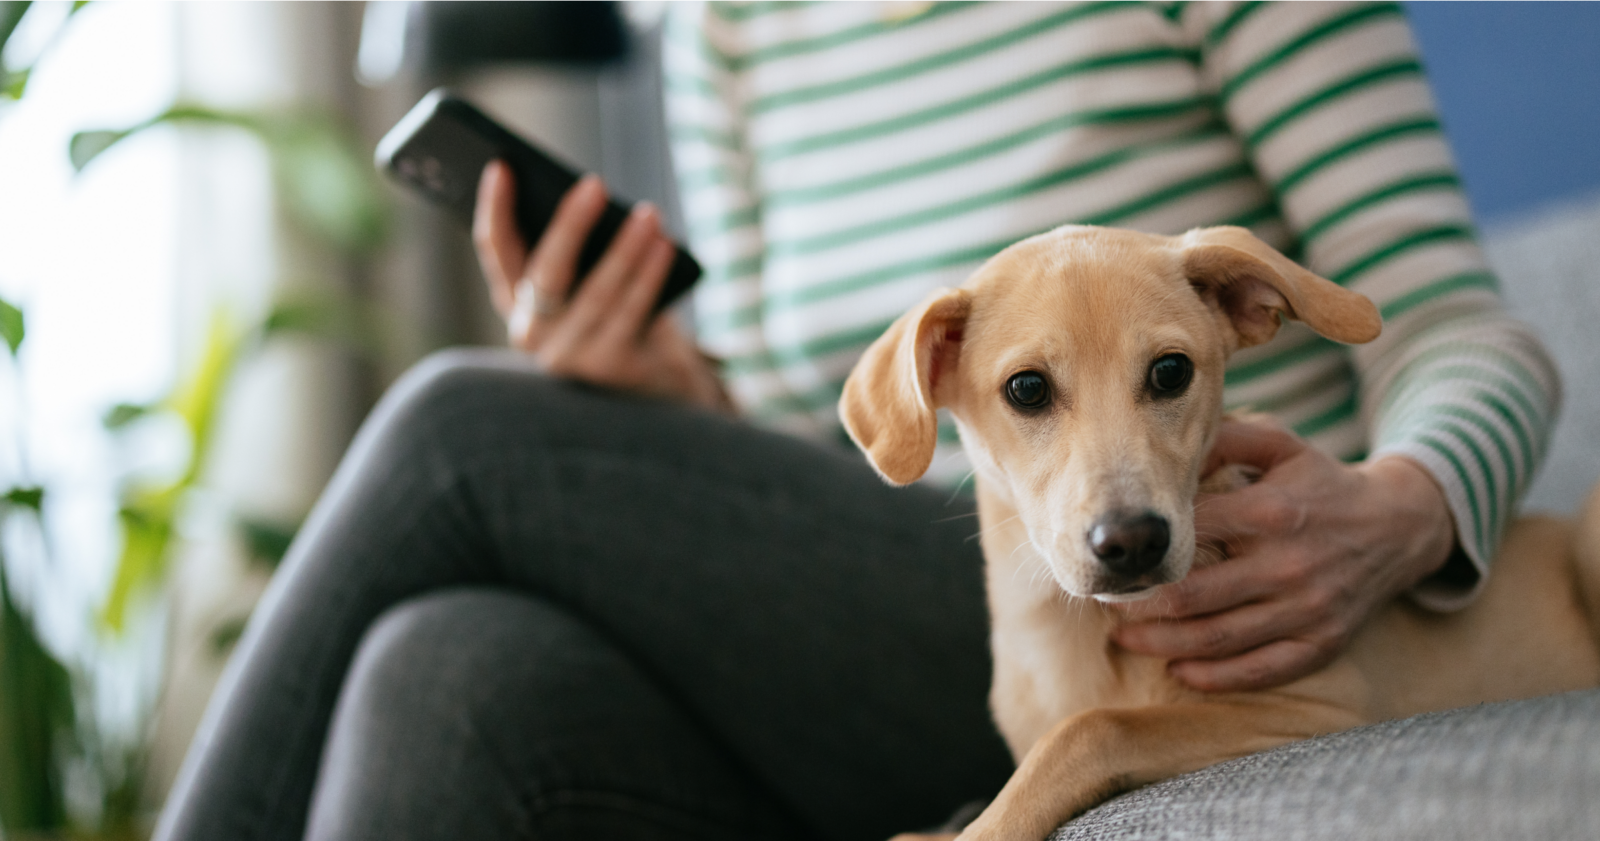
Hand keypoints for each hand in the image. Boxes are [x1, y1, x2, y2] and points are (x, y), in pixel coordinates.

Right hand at [472, 160, 728, 410]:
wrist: (658, 382)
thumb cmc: (622, 316)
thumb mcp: (594, 279)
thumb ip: (581, 250)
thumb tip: (590, 199)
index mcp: (519, 302)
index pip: (496, 251)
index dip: (495, 209)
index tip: (501, 166)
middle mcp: (532, 334)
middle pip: (546, 272)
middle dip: (570, 225)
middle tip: (595, 184)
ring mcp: (569, 357)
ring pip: (596, 292)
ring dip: (626, 248)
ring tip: (649, 215)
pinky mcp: (608, 369)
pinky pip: (630, 313)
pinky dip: (649, 276)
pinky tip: (664, 247)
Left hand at [1111, 418, 1456, 691]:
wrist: (1400, 525)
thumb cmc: (1321, 482)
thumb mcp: (1279, 445)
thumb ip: (1222, 440)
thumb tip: (1163, 453)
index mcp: (1271, 511)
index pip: (1190, 535)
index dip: (1144, 549)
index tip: (1111, 555)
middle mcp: (1289, 564)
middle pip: (1193, 597)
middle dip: (1138, 606)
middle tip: (1104, 602)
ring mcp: (1308, 609)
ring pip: (1218, 639)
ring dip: (1161, 644)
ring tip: (1123, 639)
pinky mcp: (1324, 642)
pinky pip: (1260, 670)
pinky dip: (1215, 677)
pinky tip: (1179, 670)